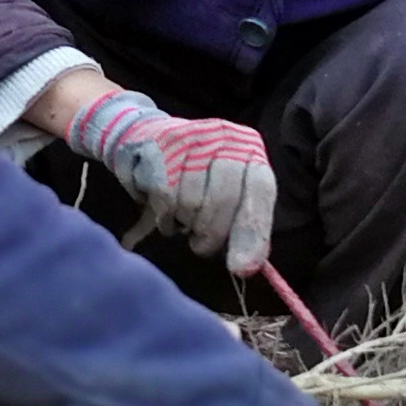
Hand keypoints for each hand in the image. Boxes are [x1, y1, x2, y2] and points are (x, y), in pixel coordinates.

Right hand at [66, 87, 277, 274]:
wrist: (146, 140)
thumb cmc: (195, 178)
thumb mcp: (227, 197)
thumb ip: (243, 229)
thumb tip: (245, 267)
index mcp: (249, 150)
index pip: (260, 190)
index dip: (252, 230)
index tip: (241, 267)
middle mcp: (224, 137)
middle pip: (223, 199)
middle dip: (211, 232)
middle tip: (201, 243)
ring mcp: (191, 138)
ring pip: (191, 201)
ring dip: (184, 222)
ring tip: (182, 218)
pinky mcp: (160, 146)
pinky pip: (165, 196)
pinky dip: (164, 215)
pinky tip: (166, 213)